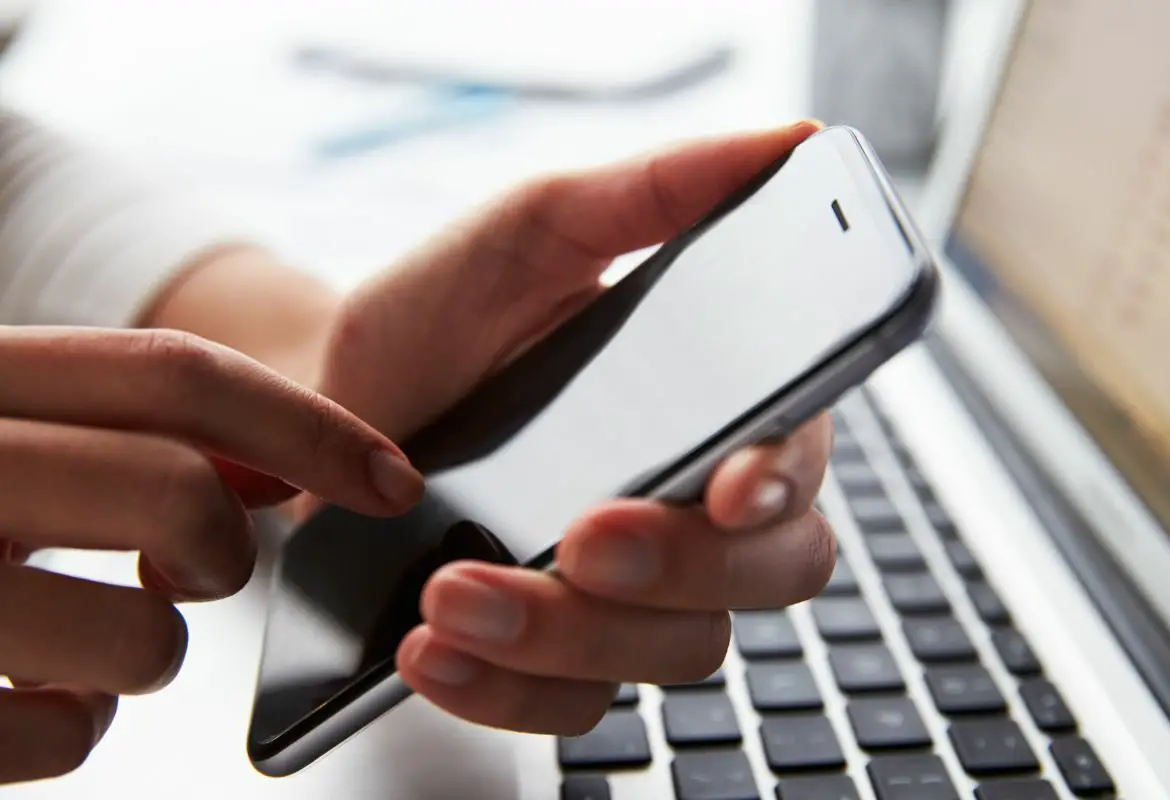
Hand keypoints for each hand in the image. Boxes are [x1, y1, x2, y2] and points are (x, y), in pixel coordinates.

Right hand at [0, 327, 421, 782]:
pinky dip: (68, 728)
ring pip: (143, 638)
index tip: (393, 479)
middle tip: (188, 568)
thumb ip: (118, 429)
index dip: (310, 424)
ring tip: (70, 635)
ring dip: (142, 650)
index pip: (175, 375)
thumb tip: (266, 464)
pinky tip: (17, 694)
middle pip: (179, 496)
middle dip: (221, 551)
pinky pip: (65, 740)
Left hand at [314, 120, 835, 733]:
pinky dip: (507, 694)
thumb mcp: (538, 229)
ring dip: (566, 637)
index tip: (730, 484)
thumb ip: (657, 191)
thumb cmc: (443, 312)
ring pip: (671, 654)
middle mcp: (691, 508)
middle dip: (675, 568)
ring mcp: (630, 593)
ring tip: (451, 594)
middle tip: (578, 535)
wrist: (333, 402)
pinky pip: (574, 710)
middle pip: (761, 578)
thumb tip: (788, 144)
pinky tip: (434, 654)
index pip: (797, 461)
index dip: (784, 480)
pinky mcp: (559, 655)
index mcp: (714, 406)